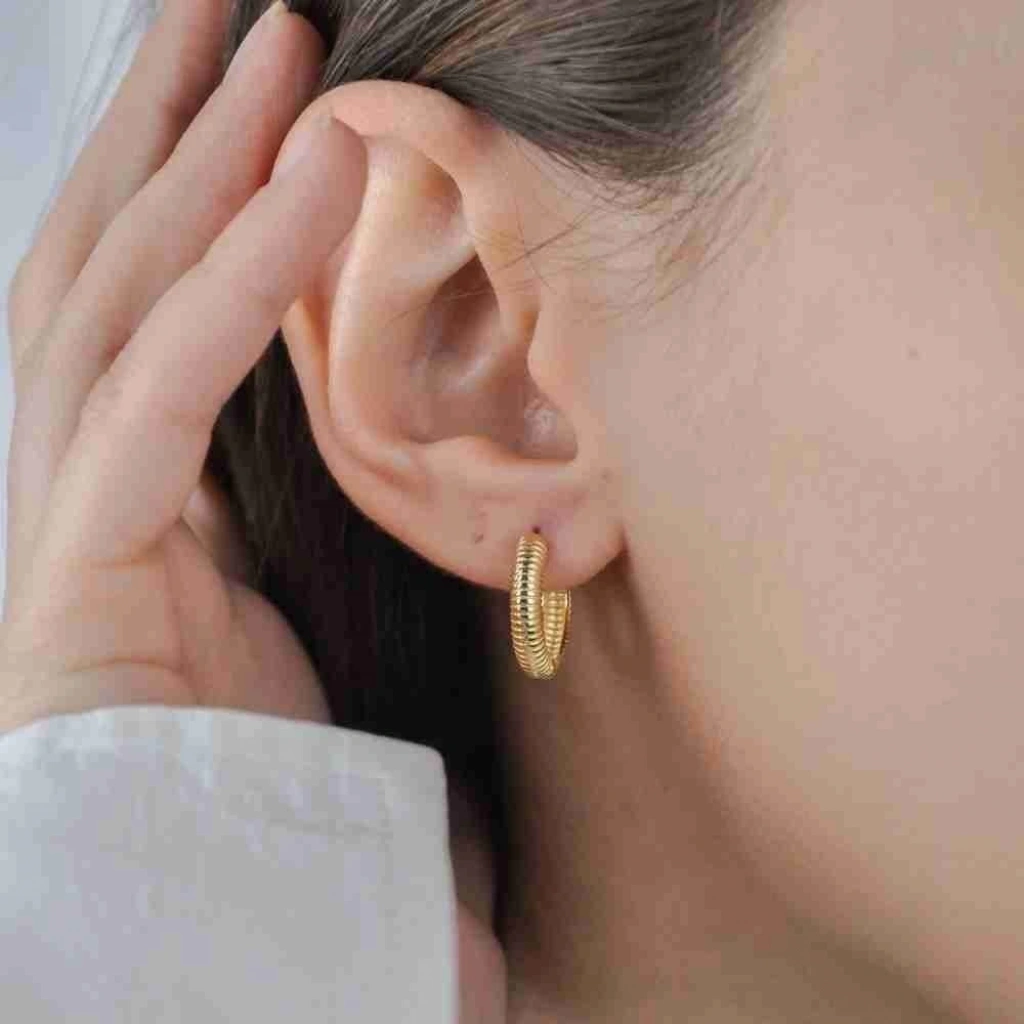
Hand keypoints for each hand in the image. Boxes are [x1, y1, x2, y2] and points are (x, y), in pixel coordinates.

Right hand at [1, 0, 366, 734]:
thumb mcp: (269, 585)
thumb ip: (265, 488)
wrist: (195, 887)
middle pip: (111, 259)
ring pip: (120, 293)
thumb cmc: (245, 749)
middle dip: (167, 123)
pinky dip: (240, 277)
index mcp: (121, 476)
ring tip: (272, 40)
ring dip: (197, 157)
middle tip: (238, 5)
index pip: (141, 295)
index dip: (185, 180)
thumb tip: (315, 404)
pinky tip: (306, 175)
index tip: (253, 84)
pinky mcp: (81, 561)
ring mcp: (62, 507)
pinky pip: (165, 387)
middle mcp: (70, 468)